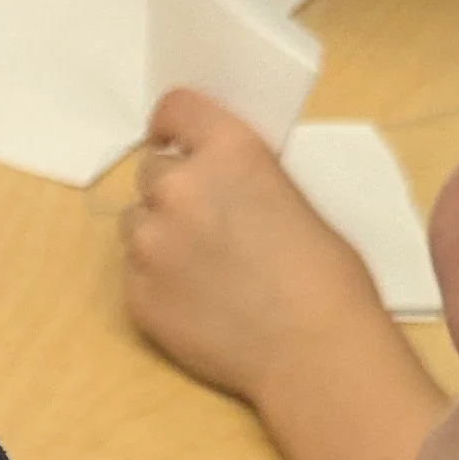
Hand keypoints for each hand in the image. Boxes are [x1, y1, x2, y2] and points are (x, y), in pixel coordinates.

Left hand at [122, 92, 386, 404]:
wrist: (314, 350)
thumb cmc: (325, 277)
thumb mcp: (290, 197)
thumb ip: (241, 180)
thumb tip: (219, 184)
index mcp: (229, 151)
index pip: (176, 109)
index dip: (173, 123)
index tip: (174, 136)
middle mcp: (179, 188)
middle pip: (151, 170)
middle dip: (172, 189)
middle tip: (202, 220)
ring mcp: (150, 243)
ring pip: (135, 222)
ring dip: (157, 233)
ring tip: (198, 265)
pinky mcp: (136, 294)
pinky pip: (133, 271)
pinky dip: (155, 278)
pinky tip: (194, 299)